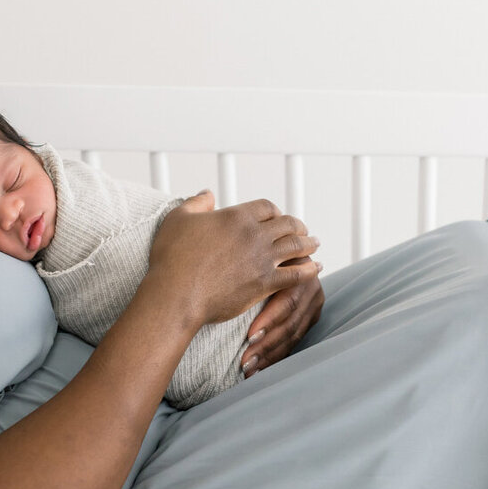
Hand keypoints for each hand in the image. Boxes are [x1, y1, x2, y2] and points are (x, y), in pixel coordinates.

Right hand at [147, 192, 320, 330]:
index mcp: (237, 216)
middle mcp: (255, 234)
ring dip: (309, 243)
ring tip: (315, 244)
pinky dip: (309, 269)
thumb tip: (208, 193)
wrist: (176, 294)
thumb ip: (196, 203)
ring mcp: (263, 259)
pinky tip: (316, 268)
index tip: (277, 217)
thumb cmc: (171, 258)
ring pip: (297, 246)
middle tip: (302, 230)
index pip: (267, 206)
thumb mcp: (177, 219)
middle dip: (297, 226)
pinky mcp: (265, 283)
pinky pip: (297, 273)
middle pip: (288, 224)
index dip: (275, 211)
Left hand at [240, 256, 324, 376]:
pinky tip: (260, 368)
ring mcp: (313, 304)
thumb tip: (224, 277)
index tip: (248, 336)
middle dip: (267, 345)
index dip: (269, 321)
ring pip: (293, 335)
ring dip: (270, 355)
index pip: (288, 302)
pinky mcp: (311, 317)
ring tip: (248, 369)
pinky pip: (295, 341)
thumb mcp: (257, 256)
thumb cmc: (256, 254)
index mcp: (300, 270)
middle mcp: (311, 288)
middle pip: (291, 323)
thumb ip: (250, 267)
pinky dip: (276, 355)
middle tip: (245, 361)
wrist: (280, 251)